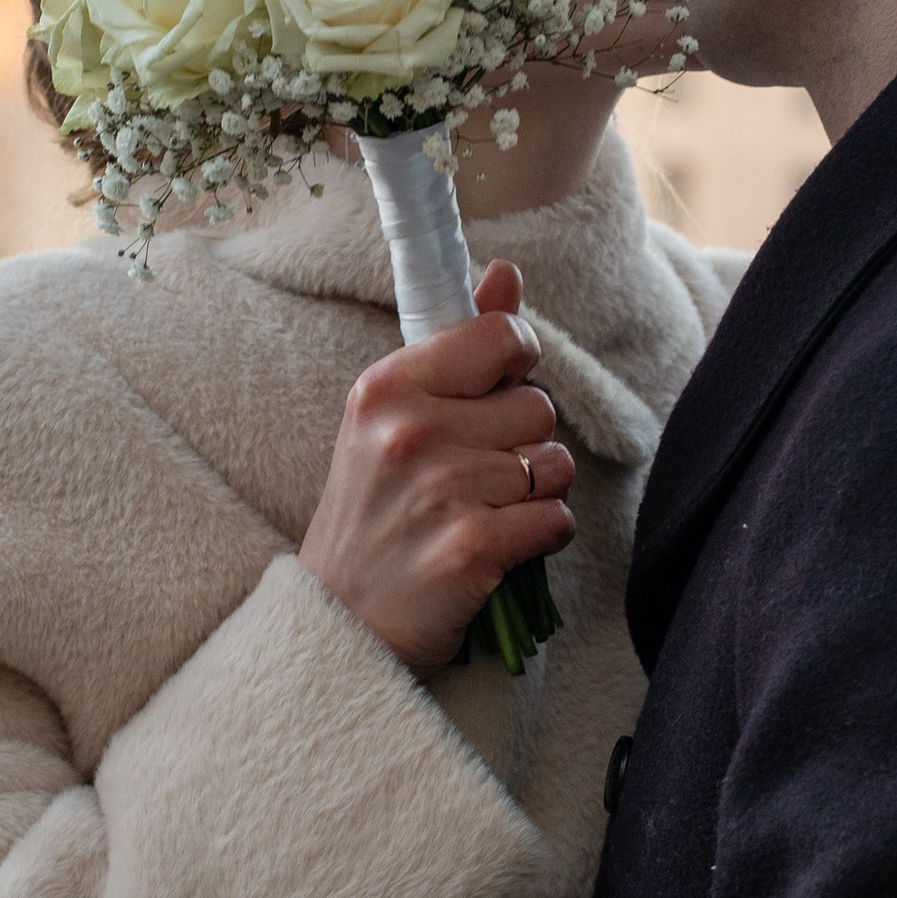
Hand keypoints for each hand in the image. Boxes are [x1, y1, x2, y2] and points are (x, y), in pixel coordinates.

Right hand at [298, 259, 574, 678]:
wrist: (340, 622)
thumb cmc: (375, 518)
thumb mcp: (392, 421)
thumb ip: (459, 347)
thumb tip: (505, 275)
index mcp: (387, 387)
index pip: (500, 336)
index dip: (516, 367)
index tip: (492, 401)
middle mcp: (410, 431)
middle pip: (537, 406)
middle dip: (523, 444)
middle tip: (472, 480)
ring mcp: (441, 490)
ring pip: (554, 463)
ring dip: (534, 494)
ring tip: (483, 514)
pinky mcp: (471, 548)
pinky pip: (556, 519)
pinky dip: (540, 539)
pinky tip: (497, 549)